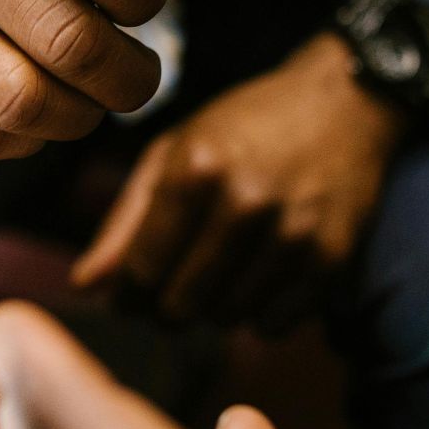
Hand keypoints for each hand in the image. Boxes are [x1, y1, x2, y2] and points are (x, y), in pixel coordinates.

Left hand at [71, 32, 398, 330]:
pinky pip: (274, 325)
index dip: (128, 295)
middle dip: (169, 306)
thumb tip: (84, 287)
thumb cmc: (245, 126)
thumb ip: (125, 222)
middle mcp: (244, 203)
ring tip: (223, 270)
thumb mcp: (174, 152)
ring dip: (216, 308)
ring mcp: (293, 233)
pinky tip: (261, 275)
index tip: (130, 297)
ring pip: (227, 320)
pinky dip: (260, 313)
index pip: (141, 272)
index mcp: (195, 169)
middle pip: (181, 306)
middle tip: (176, 286)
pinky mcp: (332, 258)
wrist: (343, 103)